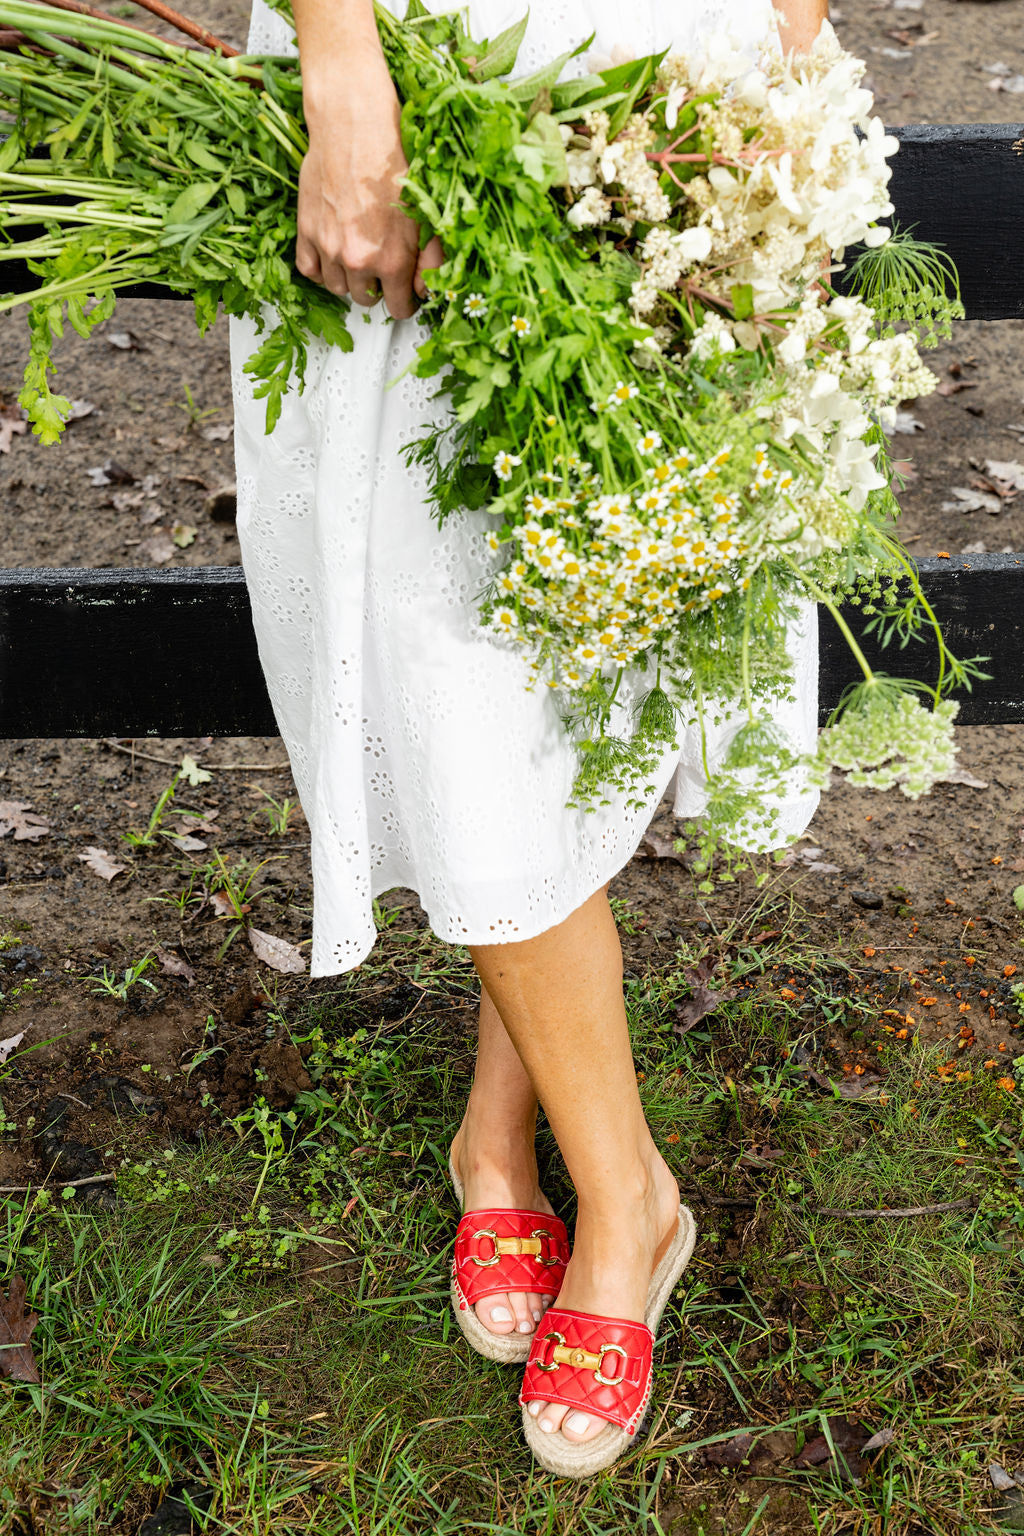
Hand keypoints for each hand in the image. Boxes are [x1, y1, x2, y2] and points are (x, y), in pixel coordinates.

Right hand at [295, 59, 444, 318]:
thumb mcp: (425, 210)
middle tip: (383, 269)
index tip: (404, 296)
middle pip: (365, 300)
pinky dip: (320, 268)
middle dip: (377, 289)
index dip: (404, 304)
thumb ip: (430, 256)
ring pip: (338, 288)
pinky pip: (309, 270)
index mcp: (392, 259)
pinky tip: (333, 255)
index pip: (397, 308)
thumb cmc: (392, 158)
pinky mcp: (306, 231)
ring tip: (359, 258)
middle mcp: (358, 259)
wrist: (354, 125)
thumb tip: (427, 288)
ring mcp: (329, 247)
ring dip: (349, 279)